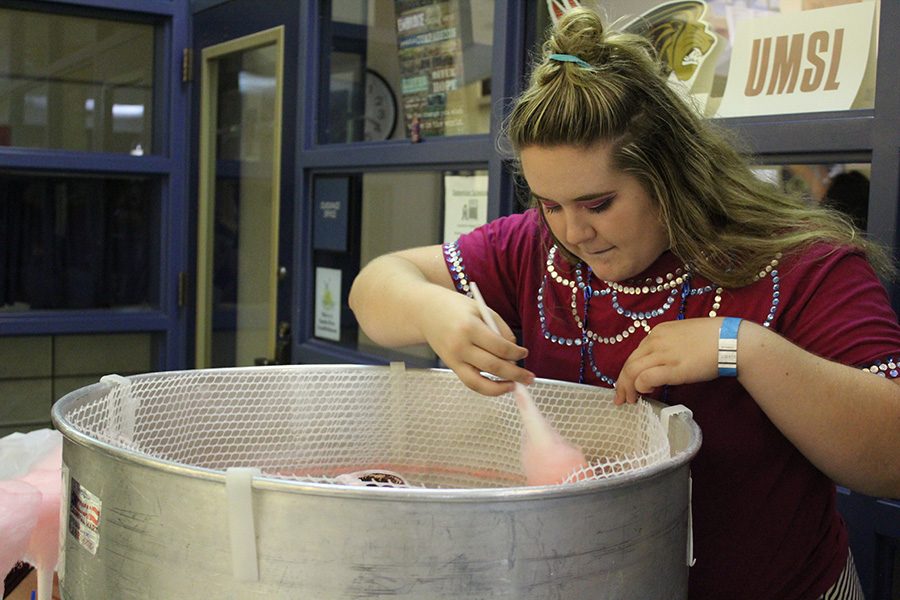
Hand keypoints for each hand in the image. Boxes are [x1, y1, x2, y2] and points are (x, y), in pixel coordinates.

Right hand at [417, 288, 534, 395]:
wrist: (424, 311)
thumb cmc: (455, 307)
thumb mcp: (480, 309)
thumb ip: (499, 328)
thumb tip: (514, 351)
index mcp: (470, 328)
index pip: (499, 347)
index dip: (516, 353)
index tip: (525, 353)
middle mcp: (460, 346)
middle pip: (493, 366)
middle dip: (515, 374)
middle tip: (529, 378)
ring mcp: (453, 359)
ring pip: (479, 382)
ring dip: (500, 387)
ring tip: (515, 386)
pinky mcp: (450, 366)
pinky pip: (470, 382)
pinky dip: (486, 387)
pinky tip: (499, 385)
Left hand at [614, 317, 722, 403]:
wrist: (731, 341)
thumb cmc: (713, 339)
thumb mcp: (683, 335)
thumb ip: (668, 346)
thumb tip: (659, 364)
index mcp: (658, 332)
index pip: (635, 354)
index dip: (629, 371)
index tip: (628, 383)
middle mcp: (656, 340)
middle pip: (629, 363)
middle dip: (622, 383)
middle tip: (621, 398)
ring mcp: (663, 354)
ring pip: (632, 371)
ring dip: (628, 388)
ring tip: (630, 401)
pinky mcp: (673, 369)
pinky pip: (646, 378)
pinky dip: (641, 386)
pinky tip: (647, 393)